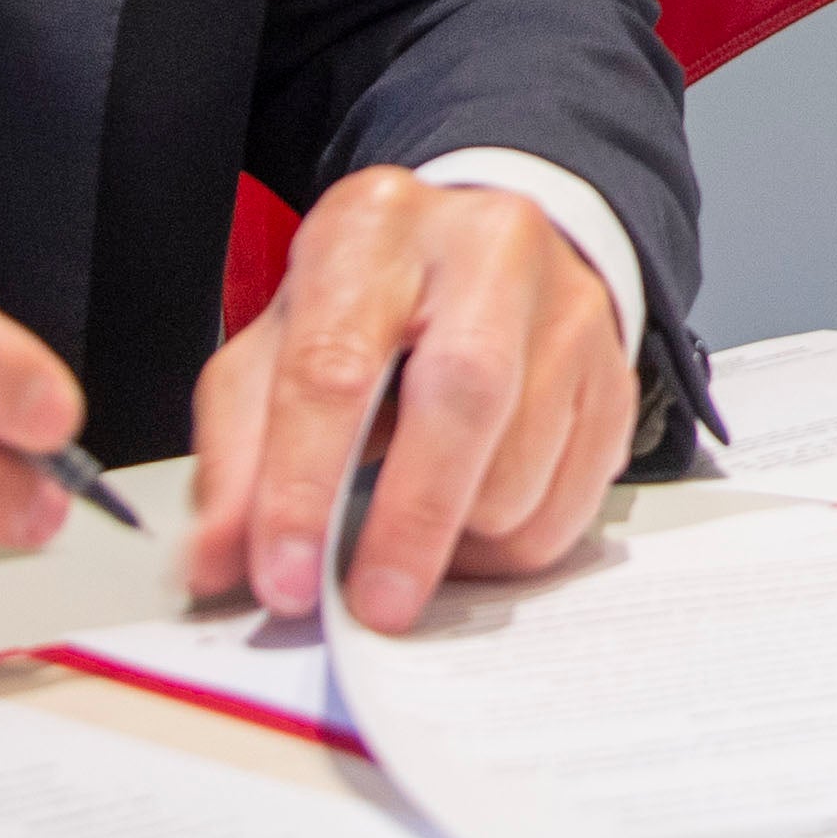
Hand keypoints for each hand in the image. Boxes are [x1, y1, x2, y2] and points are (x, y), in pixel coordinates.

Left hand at [187, 171, 637, 631]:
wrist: (480, 251)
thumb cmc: (367, 308)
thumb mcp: (277, 347)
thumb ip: (237, 450)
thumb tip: (218, 560)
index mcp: (376, 230)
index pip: (335, 366)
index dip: (302, 487)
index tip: (284, 580)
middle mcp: (488, 250)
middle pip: (464, 396)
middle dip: (411, 521)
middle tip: (371, 608)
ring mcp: (570, 308)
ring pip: (526, 462)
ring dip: (461, 540)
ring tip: (412, 539)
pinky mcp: (618, 374)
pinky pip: (575, 498)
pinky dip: (513, 545)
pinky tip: (469, 525)